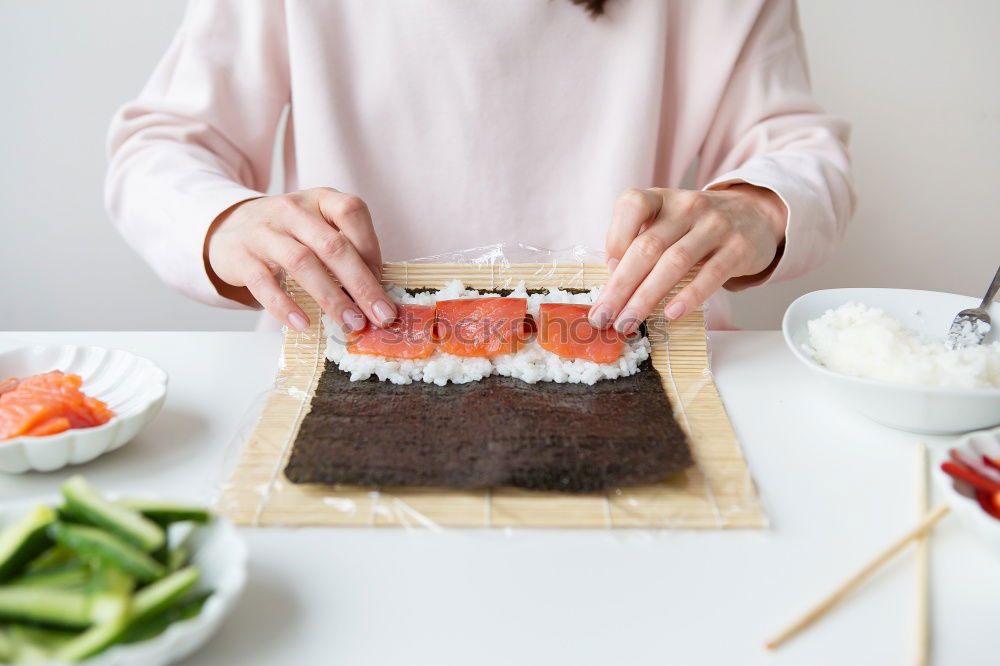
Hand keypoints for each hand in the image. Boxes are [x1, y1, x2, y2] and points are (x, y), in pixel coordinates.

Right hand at [205, 187, 394, 331]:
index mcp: (319, 199)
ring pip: (302, 263)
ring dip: (332, 298)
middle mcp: (292, 209)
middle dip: (362, 284)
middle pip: (332, 245)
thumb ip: (343, 249)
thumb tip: (376, 294)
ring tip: (351, 323)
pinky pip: (264, 283)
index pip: (351, 212)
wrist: (229, 228)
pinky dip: (285, 307)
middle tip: (381, 315)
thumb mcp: (316, 226)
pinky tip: (303, 324)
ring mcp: (263, 231)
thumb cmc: (287, 233)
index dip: (371, 247)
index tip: (382, 281)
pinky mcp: (241, 256)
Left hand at [588, 185, 786, 332]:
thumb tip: (613, 281)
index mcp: (662, 197)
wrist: (755, 215)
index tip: (607, 271)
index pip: (632, 205)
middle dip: (621, 286)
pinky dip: (689, 296)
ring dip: (646, 297)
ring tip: (628, 322)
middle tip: (602, 317)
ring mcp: (715, 225)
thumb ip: (641, 242)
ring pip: (675, 262)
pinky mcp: (739, 249)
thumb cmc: (697, 227)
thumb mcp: (667, 221)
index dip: (615, 238)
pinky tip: (671, 314)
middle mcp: (688, 206)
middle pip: (648, 246)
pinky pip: (711, 274)